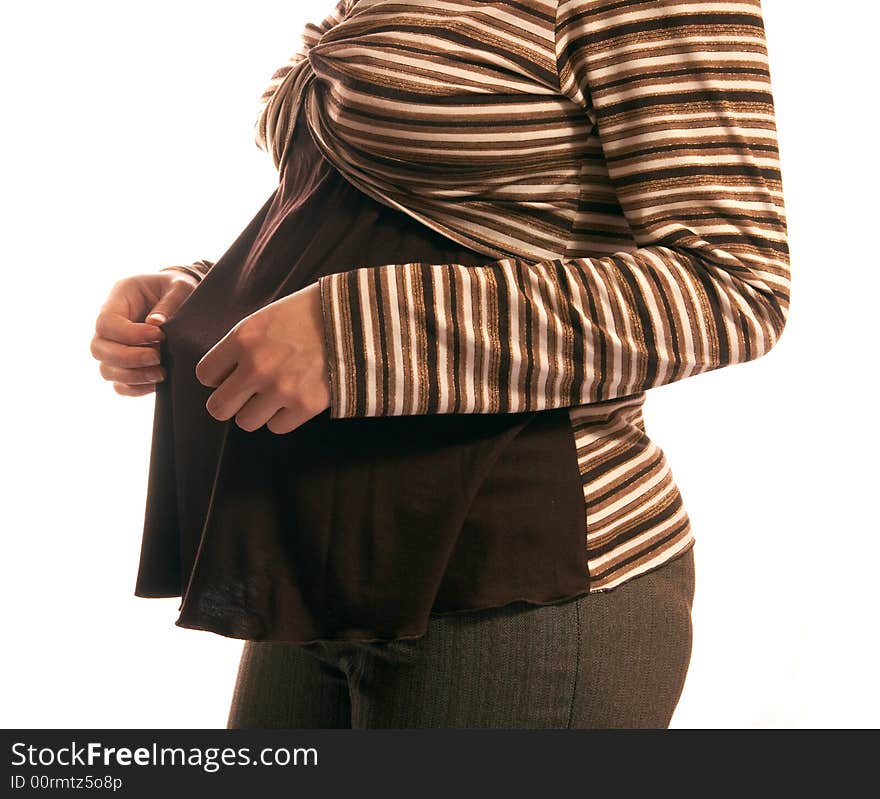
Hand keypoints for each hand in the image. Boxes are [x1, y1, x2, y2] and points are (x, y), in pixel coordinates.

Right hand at [91, 270, 198, 395]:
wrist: (184, 298)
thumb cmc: (179, 288)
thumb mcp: (180, 286)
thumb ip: (170, 302)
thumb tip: (155, 324)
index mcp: (118, 299)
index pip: (106, 323)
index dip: (129, 335)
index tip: (159, 335)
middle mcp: (110, 325)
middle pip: (99, 349)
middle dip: (129, 358)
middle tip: (158, 357)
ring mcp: (115, 346)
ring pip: (106, 370)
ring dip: (132, 376)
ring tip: (162, 372)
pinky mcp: (127, 365)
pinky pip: (119, 384)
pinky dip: (135, 389)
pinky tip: (157, 383)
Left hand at [195, 281, 330, 433]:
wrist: (357, 321)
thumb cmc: (310, 314)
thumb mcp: (267, 317)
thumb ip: (243, 344)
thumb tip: (226, 372)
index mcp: (243, 338)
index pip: (206, 376)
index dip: (218, 376)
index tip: (232, 373)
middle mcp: (256, 367)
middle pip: (218, 407)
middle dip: (230, 402)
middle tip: (245, 395)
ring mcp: (280, 389)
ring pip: (245, 422)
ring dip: (257, 411)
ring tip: (274, 396)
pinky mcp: (305, 406)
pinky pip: (277, 427)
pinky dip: (283, 417)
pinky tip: (295, 398)